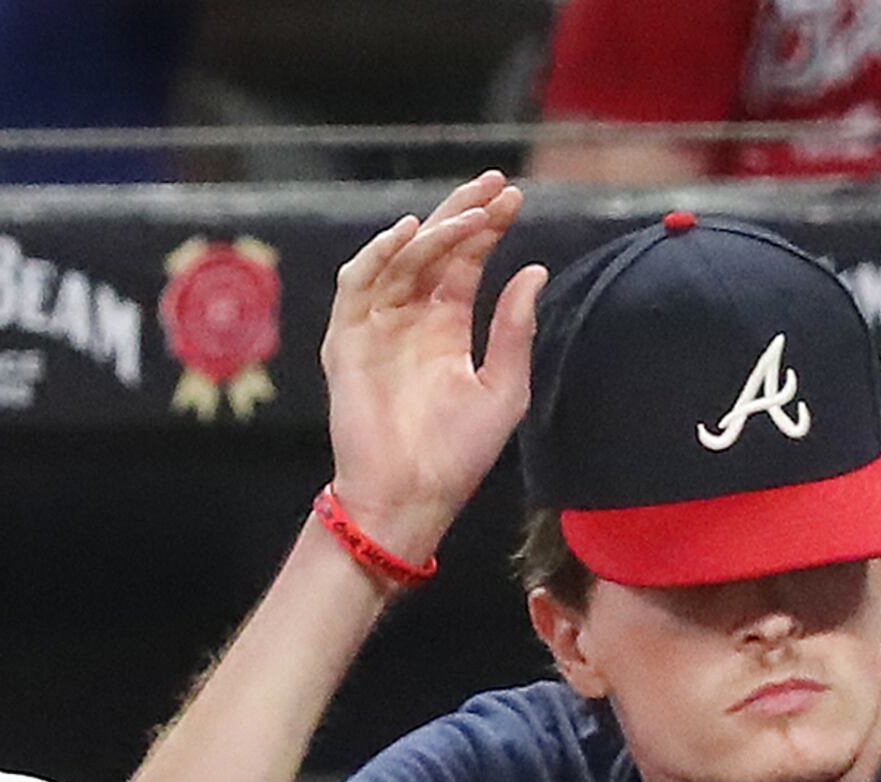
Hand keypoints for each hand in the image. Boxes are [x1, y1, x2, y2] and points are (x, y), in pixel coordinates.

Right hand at [320, 173, 545, 568]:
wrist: (410, 499)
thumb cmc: (457, 457)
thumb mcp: (504, 388)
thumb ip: (515, 330)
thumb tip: (533, 270)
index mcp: (445, 330)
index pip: (464, 264)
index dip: (487, 229)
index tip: (514, 198)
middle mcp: (409, 323)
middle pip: (432, 252)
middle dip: (460, 213)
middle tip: (492, 183)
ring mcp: (376, 331)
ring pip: (399, 262)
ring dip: (431, 232)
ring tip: (467, 214)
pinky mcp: (347, 345)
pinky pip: (357, 288)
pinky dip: (378, 257)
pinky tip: (409, 234)